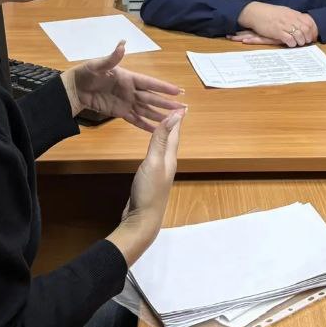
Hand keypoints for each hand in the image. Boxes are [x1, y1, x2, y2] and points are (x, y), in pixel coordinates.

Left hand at [64, 41, 183, 131]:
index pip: (150, 83)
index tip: (178, 90)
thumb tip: (122, 45)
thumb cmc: (86, 73)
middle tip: (183, 108)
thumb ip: (112, 58)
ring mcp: (126, 102)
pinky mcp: (120, 113)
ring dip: (160, 115)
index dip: (163, 87)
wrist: (74, 89)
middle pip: (152, 98)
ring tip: (174, 120)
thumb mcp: (98, 65)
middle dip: (168, 103)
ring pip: (147, 110)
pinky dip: (145, 125)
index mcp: (129, 78)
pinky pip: (135, 120)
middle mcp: (131, 90)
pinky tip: (155, 130)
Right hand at [108, 109, 184, 264]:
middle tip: (175, 113)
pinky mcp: (151, 180)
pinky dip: (155, 148)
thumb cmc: (148, 190)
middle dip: (173, 126)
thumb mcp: (154, 161)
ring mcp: (159, 173)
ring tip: (165, 127)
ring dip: (165, 136)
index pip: (175, 134)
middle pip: (171, 141)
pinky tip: (152, 150)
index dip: (177, 120)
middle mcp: (167, 164)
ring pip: (164, 149)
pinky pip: (155, 157)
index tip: (183, 107)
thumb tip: (174, 116)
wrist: (142, 219)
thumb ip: (161, 139)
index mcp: (170, 158)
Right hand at [237, 2, 318, 46]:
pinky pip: (289, 39)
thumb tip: (303, 23)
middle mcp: (290, 18)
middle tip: (306, 42)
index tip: (313, 36)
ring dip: (300, 41)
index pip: (309, 22)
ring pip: (299, 35)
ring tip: (298, 43)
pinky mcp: (277, 31)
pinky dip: (292, 43)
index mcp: (293, 13)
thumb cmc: (269, 13)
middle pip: (306, 29)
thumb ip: (294, 17)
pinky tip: (290, 43)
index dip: (313, 30)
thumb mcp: (284, 11)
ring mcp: (284, 25)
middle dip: (308, 37)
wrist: (256, 13)